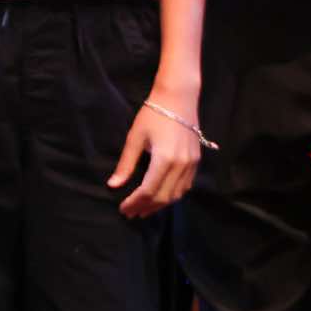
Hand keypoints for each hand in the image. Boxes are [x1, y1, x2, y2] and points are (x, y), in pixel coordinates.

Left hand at [110, 86, 203, 217]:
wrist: (179, 97)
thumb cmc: (153, 115)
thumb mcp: (135, 138)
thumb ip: (126, 164)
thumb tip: (113, 185)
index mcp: (164, 159)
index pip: (148, 191)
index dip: (134, 202)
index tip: (122, 208)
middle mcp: (181, 164)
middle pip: (163, 196)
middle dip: (146, 207)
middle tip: (131, 213)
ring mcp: (191, 163)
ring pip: (176, 194)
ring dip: (160, 204)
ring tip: (144, 209)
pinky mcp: (196, 160)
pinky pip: (186, 185)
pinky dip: (173, 195)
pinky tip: (161, 196)